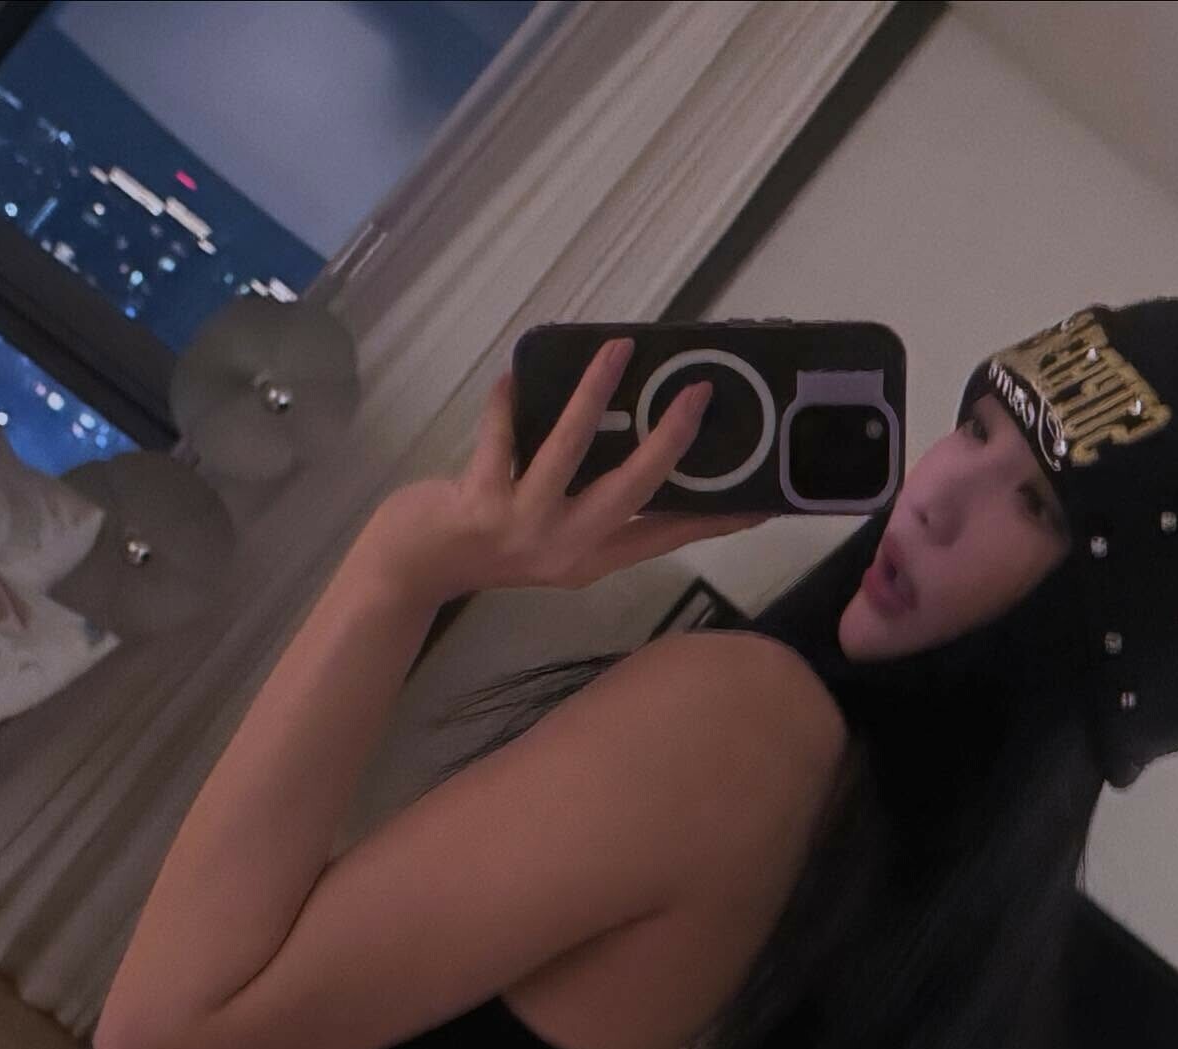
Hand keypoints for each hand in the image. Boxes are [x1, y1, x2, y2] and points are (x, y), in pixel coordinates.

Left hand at [356, 339, 771, 601]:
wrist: (414, 569)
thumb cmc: (485, 542)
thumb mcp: (552, 537)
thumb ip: (592, 503)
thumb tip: (636, 438)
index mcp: (593, 558)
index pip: (667, 536)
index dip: (716, 519)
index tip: (763, 500)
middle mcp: (568, 548)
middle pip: (633, 490)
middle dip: (669, 438)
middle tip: (700, 392)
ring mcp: (525, 527)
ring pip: (570, 452)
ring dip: (594, 396)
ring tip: (618, 349)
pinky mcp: (481, 504)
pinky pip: (500, 438)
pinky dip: (506, 402)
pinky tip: (513, 374)